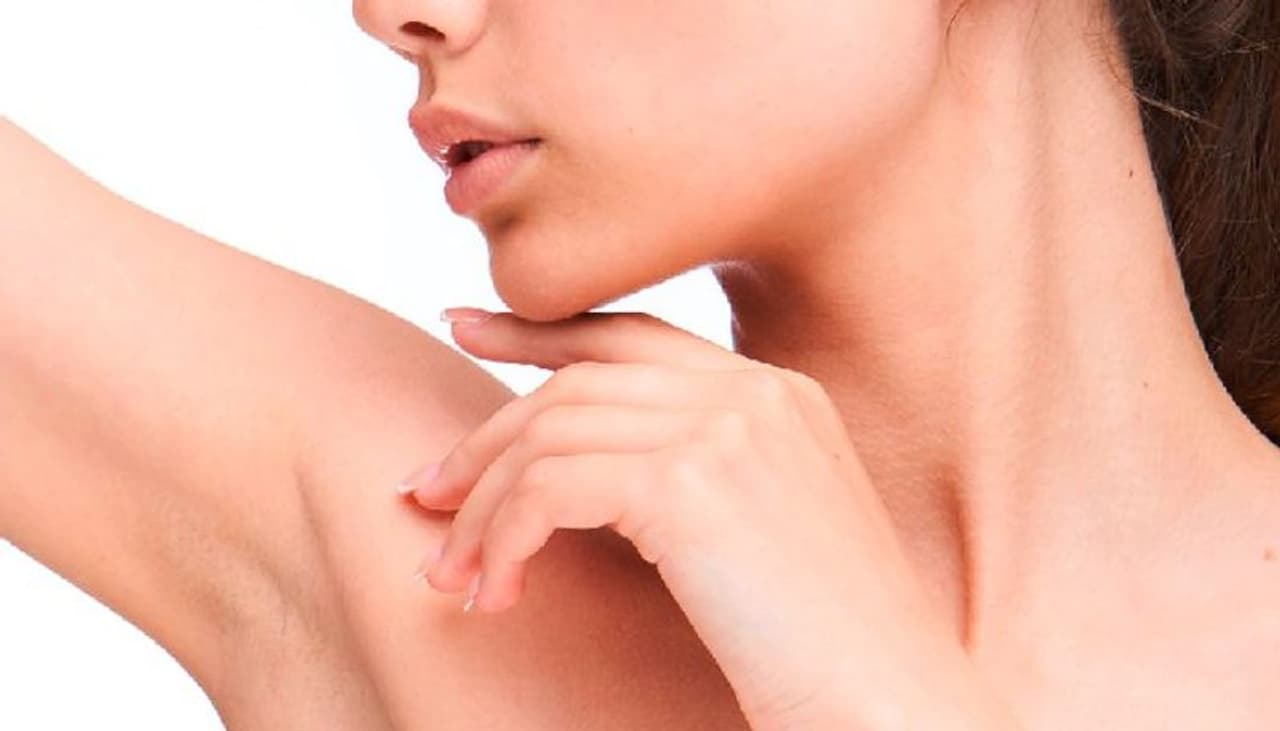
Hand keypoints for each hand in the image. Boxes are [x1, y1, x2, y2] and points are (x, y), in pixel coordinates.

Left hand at [400, 308, 999, 728]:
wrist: (892, 705)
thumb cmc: (828, 647)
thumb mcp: (765, 534)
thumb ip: (698, 474)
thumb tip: (588, 469)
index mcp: (779, 395)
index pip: (635, 336)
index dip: (541, 331)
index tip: (465, 327)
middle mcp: (753, 394)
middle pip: (575, 382)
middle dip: (486, 437)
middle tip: (426, 489)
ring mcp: (727, 430)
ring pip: (549, 434)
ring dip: (483, 509)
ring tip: (452, 574)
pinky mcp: (691, 485)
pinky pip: (549, 489)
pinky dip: (502, 540)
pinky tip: (497, 595)